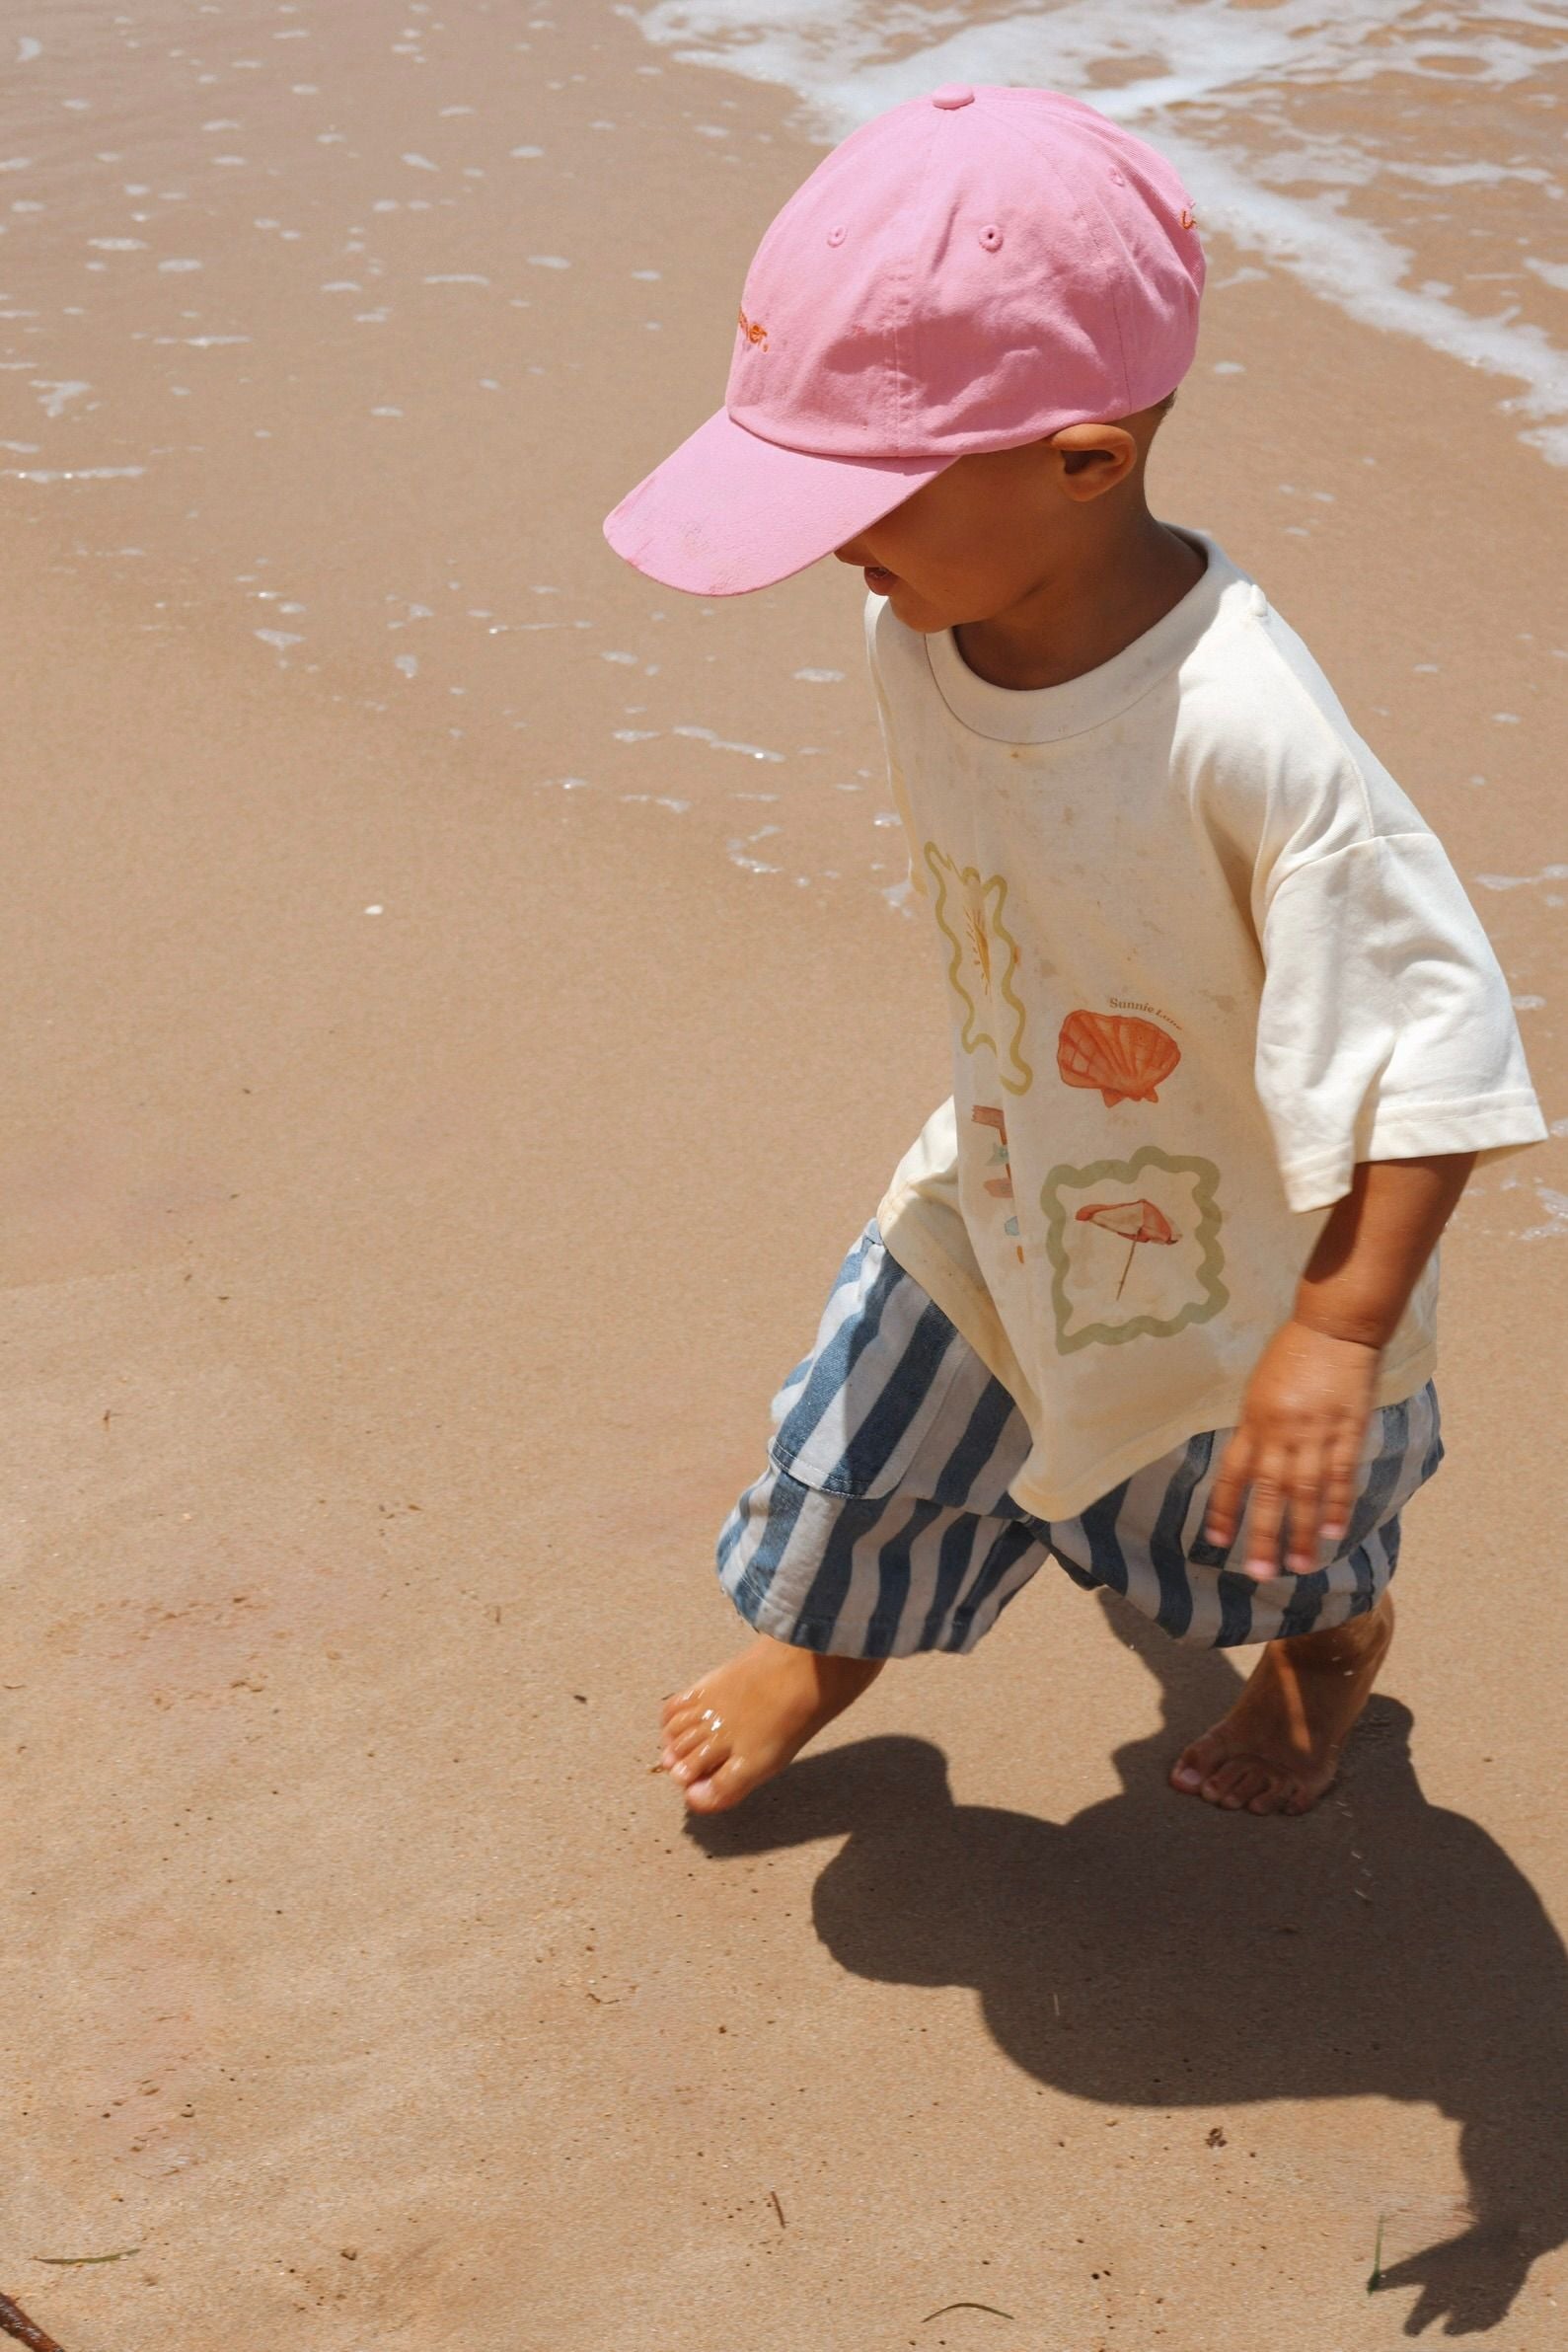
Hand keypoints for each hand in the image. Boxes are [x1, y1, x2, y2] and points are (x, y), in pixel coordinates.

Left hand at [1204, 1316, 1379, 1578]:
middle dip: (1263, 1534)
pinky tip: (1332, 1533)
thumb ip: (1256, 1430)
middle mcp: (1280, 1432)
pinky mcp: (1349, 1430)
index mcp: (1253, 1421)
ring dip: (1301, 1532)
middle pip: (1269, 1491)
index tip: (1218, 1540)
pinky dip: (1337, 1505)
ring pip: (1306, 1491)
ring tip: (1299, 1566)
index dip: (1225, 1508)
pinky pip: (1341, 1474)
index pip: (1233, 1473)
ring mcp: (1316, 1433)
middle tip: (1259, 1573)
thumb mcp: (1260, 1390)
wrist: (1334, 1328)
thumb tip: (1249, 1467)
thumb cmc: (1293, 1356)